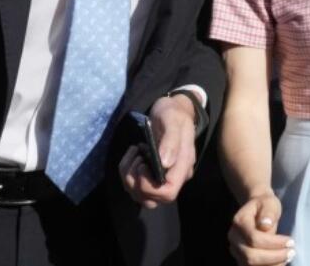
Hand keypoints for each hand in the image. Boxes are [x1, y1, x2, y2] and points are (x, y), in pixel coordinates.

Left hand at [118, 92, 198, 207]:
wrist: (173, 110)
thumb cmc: (173, 114)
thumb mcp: (172, 119)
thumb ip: (170, 140)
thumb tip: (165, 163)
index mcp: (183, 165)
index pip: (168, 191)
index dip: (149, 186)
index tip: (143, 164)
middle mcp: (174, 177)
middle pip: (153, 199)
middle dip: (135, 182)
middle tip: (137, 158)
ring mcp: (162, 178)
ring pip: (141, 196)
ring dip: (128, 178)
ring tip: (134, 153)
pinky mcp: (152, 175)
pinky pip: (135, 186)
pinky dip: (127, 173)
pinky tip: (132, 154)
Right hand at [229, 191, 294, 264]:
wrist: (257, 209)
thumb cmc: (265, 205)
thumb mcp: (270, 203)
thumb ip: (268, 212)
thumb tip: (265, 225)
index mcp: (239, 221)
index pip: (254, 238)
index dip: (273, 243)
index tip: (290, 241)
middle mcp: (234, 237)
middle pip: (250, 256)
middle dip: (273, 257)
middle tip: (291, 252)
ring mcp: (236, 249)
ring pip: (250, 265)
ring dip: (271, 264)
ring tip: (287, 257)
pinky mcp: (241, 258)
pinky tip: (281, 262)